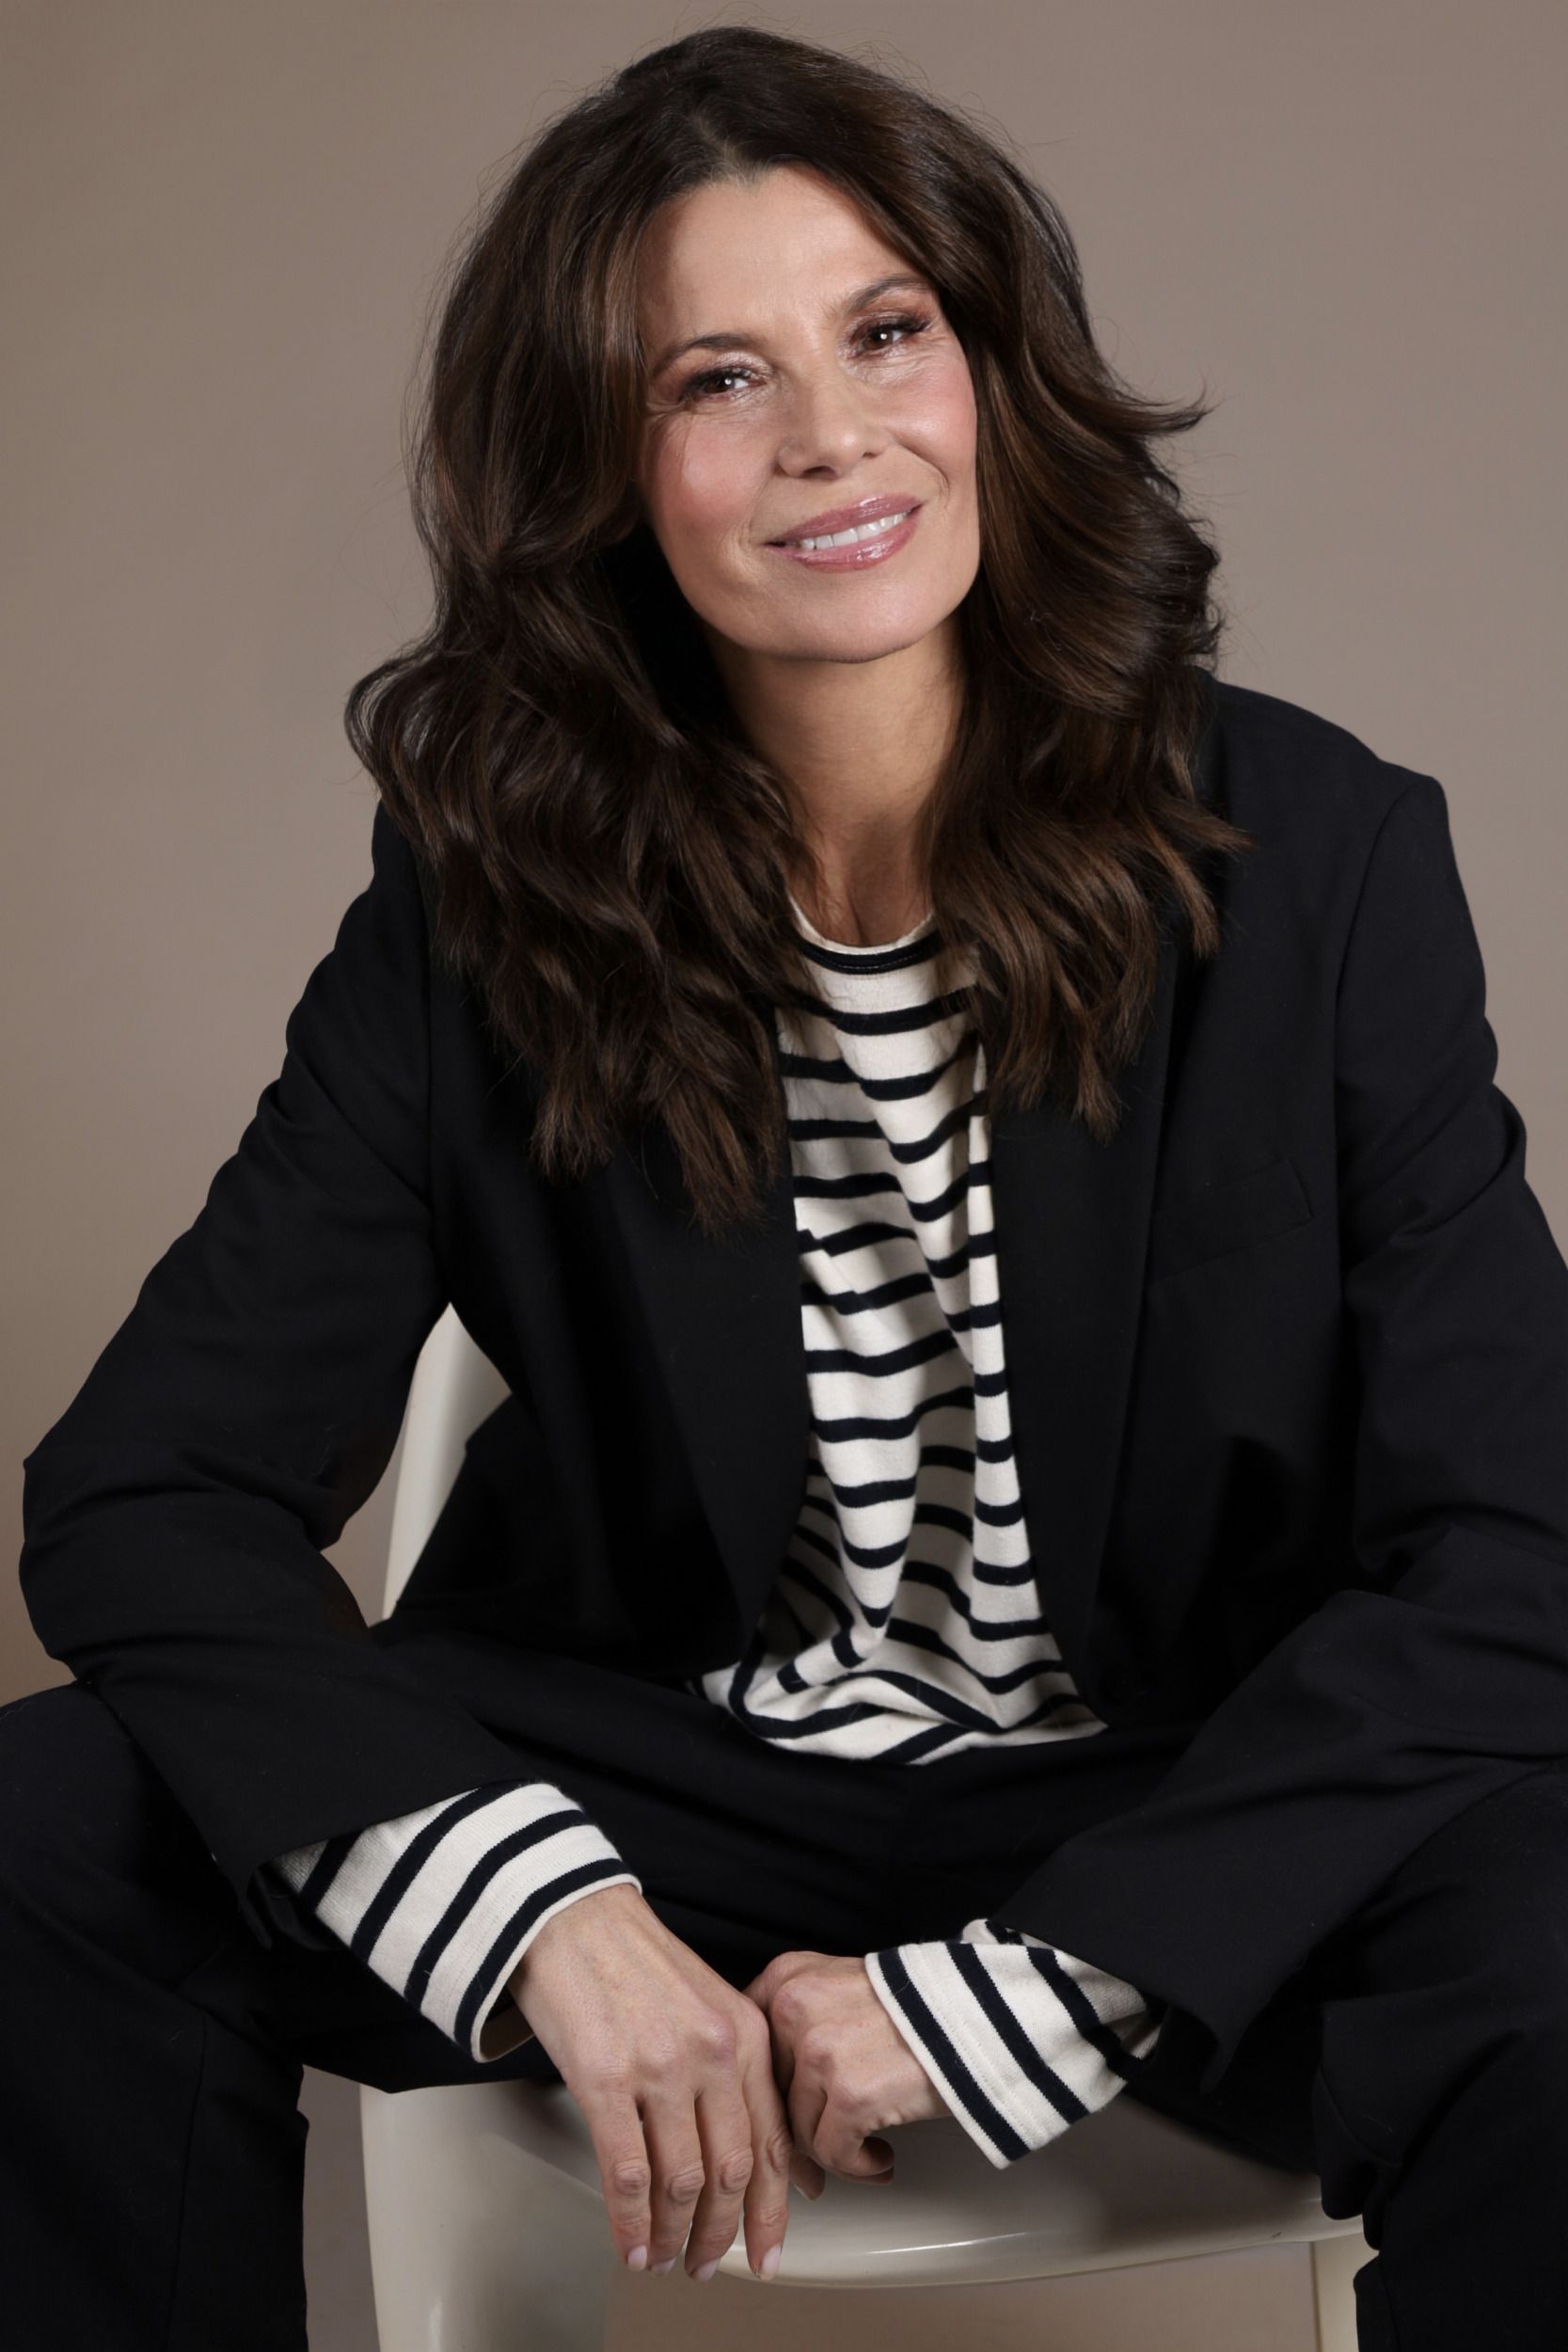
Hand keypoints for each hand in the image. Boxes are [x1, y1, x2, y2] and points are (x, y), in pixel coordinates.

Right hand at [507, 1885, 795, 2280]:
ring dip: (677, 2235)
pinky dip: (631, 2222)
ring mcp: (659, 2066)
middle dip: (725, 2232)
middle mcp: (712, 2052)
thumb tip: (760, 2147)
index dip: (773, 2209)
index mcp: (745, 2033)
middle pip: (732, 2171)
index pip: (774, 2141)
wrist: (570, 1914)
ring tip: (668, 2258)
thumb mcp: (708, 2004)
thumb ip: (737, 2068)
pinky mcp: (604, 2078)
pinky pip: (626, 2172)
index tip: (769, 2248)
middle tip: (714, 2264)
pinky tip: (631, 2244)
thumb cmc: (634, 1960)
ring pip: (682, 2181)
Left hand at [742, 1949, 952, 2190]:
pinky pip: (832, 2153)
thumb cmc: (919, 2008)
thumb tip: (770, 2104)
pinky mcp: (851, 2092)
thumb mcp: (841, 1991)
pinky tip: (882, 2158)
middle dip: (795, 2139)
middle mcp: (795, 2007)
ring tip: (866, 2152)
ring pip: (798, 2130)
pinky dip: (858, 2166)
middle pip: (770, 2095)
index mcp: (787, 1977)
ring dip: (834, 2154)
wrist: (982, 2013)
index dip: (759, 2097)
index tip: (775, 2126)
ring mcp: (820, 2049)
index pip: (746, 2051)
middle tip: (816, 2163)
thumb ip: (799, 2029)